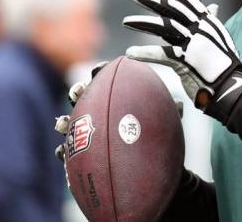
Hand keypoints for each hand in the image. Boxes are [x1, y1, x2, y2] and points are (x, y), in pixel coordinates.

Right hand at [54, 60, 184, 162]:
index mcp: (119, 100)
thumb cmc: (158, 142)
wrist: (153, 171)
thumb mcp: (166, 126)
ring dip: (64, 121)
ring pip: (71, 125)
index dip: (100, 72)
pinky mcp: (82, 156)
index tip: (99, 69)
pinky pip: (69, 154)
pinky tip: (61, 151)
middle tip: (78, 92)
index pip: (107, 81)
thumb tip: (180, 104)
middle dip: (78, 91)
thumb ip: (170, 114)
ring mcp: (89, 135)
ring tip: (62, 123)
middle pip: (85, 98)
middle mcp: (102, 114)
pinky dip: (63, 151)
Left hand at [122, 0, 241, 108]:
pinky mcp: (185, 60)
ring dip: (142, 23)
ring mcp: (193, 43)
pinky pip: (160, 54)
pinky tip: (130, 53)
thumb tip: (212, 6)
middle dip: (153, 0)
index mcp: (208, 22)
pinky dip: (144, 53)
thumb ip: (212, 21)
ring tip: (126, 21)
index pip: (187, 0)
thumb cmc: (224, 64)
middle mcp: (200, 29)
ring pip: (163, 26)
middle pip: (172, 9)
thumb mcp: (220, 37)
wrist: (230, 87)